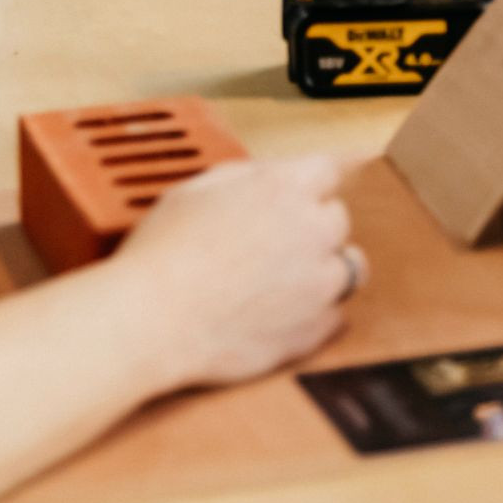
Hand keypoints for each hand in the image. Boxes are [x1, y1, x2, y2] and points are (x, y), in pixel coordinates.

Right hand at [112, 153, 356, 390]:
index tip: (299, 197)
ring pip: (349, 268)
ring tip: (285, 282)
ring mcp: (319, 283)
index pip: (328, 171)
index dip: (309, 186)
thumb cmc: (164, 253)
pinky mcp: (314, 330)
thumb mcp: (197, 189)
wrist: (153, 320)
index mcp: (285, 188)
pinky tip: (280, 315)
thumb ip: (246, 177)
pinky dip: (314, 316)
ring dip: (324, 270)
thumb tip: (268, 177)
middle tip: (276, 244)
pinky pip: (335, 317)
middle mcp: (313, 230)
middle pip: (338, 219)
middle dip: (313, 227)